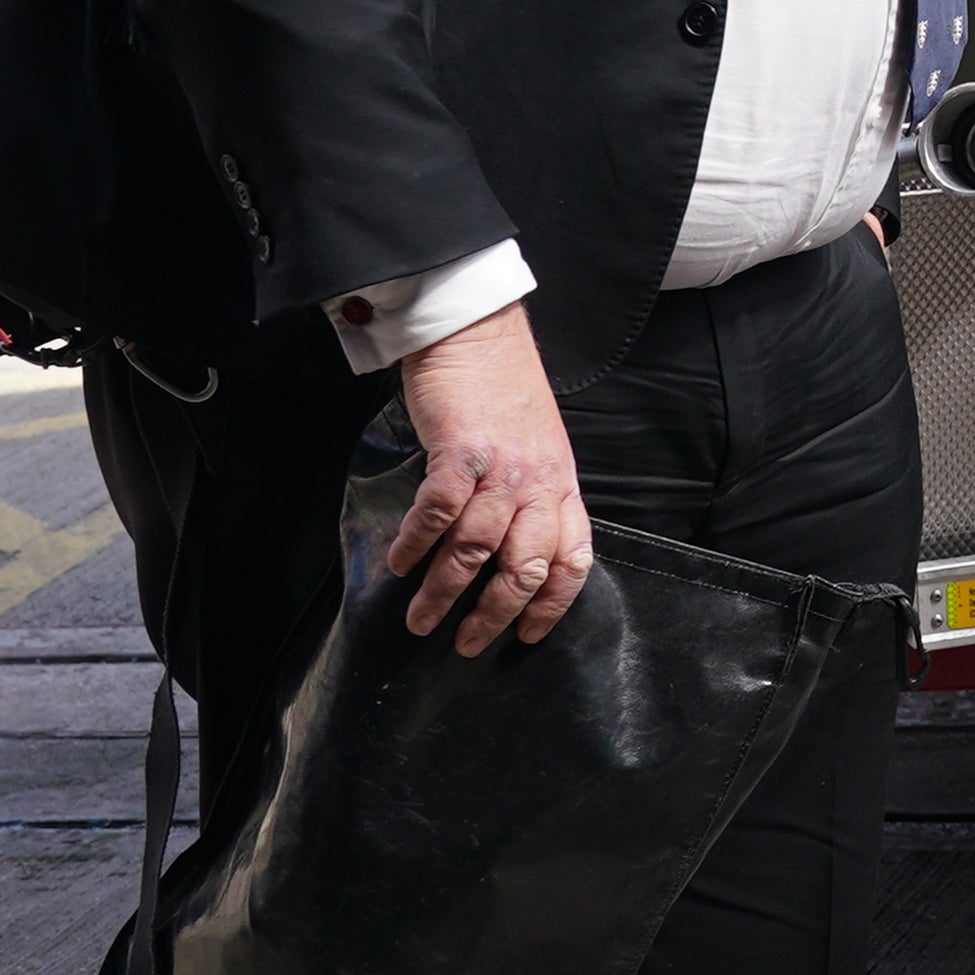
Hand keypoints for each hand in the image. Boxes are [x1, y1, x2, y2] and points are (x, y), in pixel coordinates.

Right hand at [389, 303, 593, 653]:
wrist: (477, 330)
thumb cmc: (503, 388)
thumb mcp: (539, 446)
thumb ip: (534, 493)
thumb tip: (511, 544)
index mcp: (561, 485)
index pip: (573, 559)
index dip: (552, 605)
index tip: (528, 636)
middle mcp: (538, 483)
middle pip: (525, 568)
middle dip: (495, 615)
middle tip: (466, 644)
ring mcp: (501, 469)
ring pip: (477, 550)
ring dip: (444, 591)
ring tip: (421, 620)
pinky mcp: (461, 452)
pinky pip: (439, 513)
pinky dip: (418, 545)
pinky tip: (401, 564)